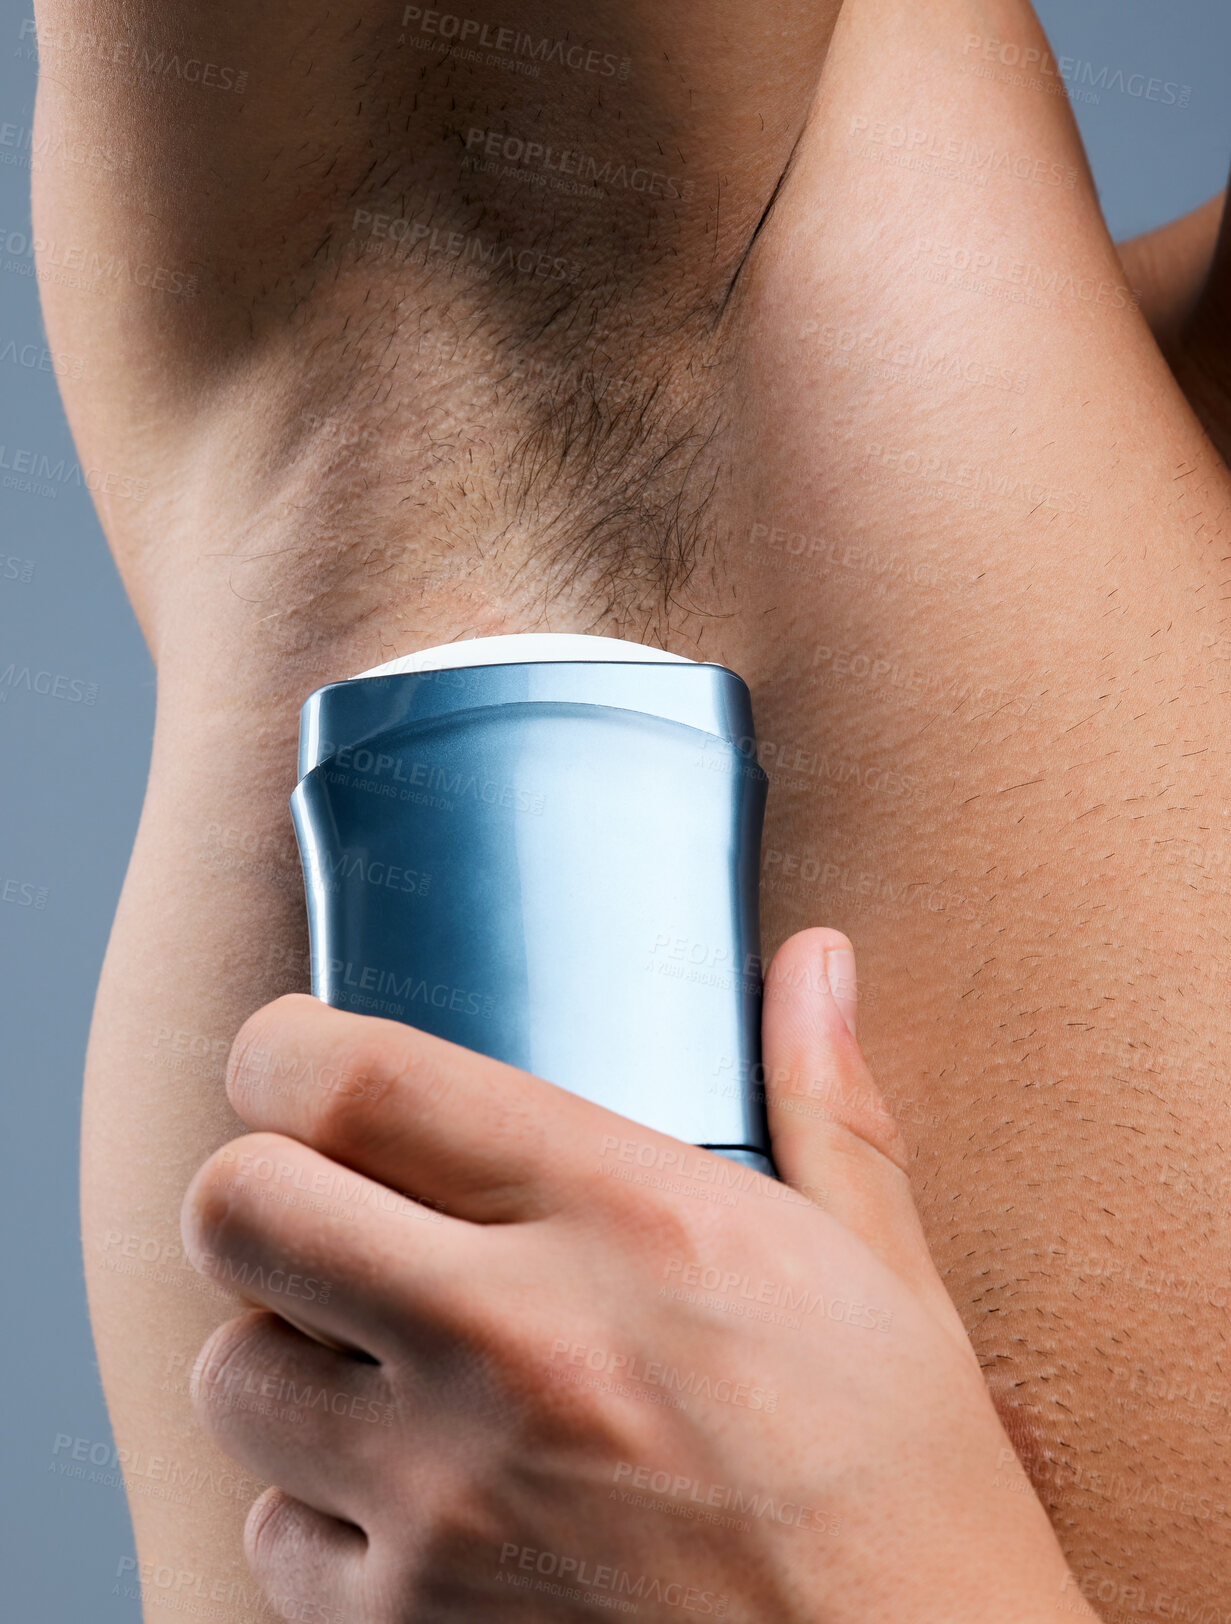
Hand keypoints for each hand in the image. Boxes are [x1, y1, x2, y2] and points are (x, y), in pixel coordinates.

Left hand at [182, 929, 1092, 1623]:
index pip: (358, 1083)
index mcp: (627, 1220)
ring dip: (283, 1349)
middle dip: (260, 1184)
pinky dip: (318, 1508)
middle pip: (238, 1207)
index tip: (294, 1058)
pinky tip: (418, 1497)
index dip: (282, 1051)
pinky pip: (270, 1536)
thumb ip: (825, 1098)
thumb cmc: (909, 1500)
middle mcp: (514, 1345)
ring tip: (375, 1357)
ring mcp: (448, 1503)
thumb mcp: (885, 1276)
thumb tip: (816, 958)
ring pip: (231, 1373)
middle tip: (325, 1199)